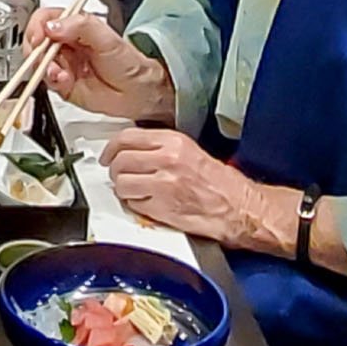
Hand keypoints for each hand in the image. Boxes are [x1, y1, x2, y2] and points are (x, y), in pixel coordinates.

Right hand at [23, 9, 172, 121]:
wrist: (138, 92)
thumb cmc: (127, 61)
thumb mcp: (107, 38)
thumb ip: (80, 26)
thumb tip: (52, 26)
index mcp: (73, 26)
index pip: (44, 19)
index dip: (37, 27)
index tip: (39, 37)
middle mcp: (64, 43)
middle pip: (35, 42)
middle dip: (37, 51)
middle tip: (46, 58)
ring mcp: (61, 64)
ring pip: (37, 63)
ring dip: (45, 68)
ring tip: (60, 73)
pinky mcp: (61, 84)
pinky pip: (47, 82)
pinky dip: (52, 82)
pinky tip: (64, 81)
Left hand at [103, 128, 270, 245]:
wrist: (239, 207)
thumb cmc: (218, 182)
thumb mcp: (188, 151)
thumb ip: (158, 147)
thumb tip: (129, 150)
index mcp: (172, 141)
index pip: (126, 138)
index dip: (111, 148)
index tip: (107, 156)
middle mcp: (165, 159)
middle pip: (120, 161)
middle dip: (116, 171)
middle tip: (122, 177)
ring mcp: (162, 184)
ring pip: (122, 184)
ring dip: (125, 190)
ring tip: (138, 192)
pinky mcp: (161, 207)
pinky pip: (133, 204)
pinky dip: (136, 206)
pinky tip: (150, 204)